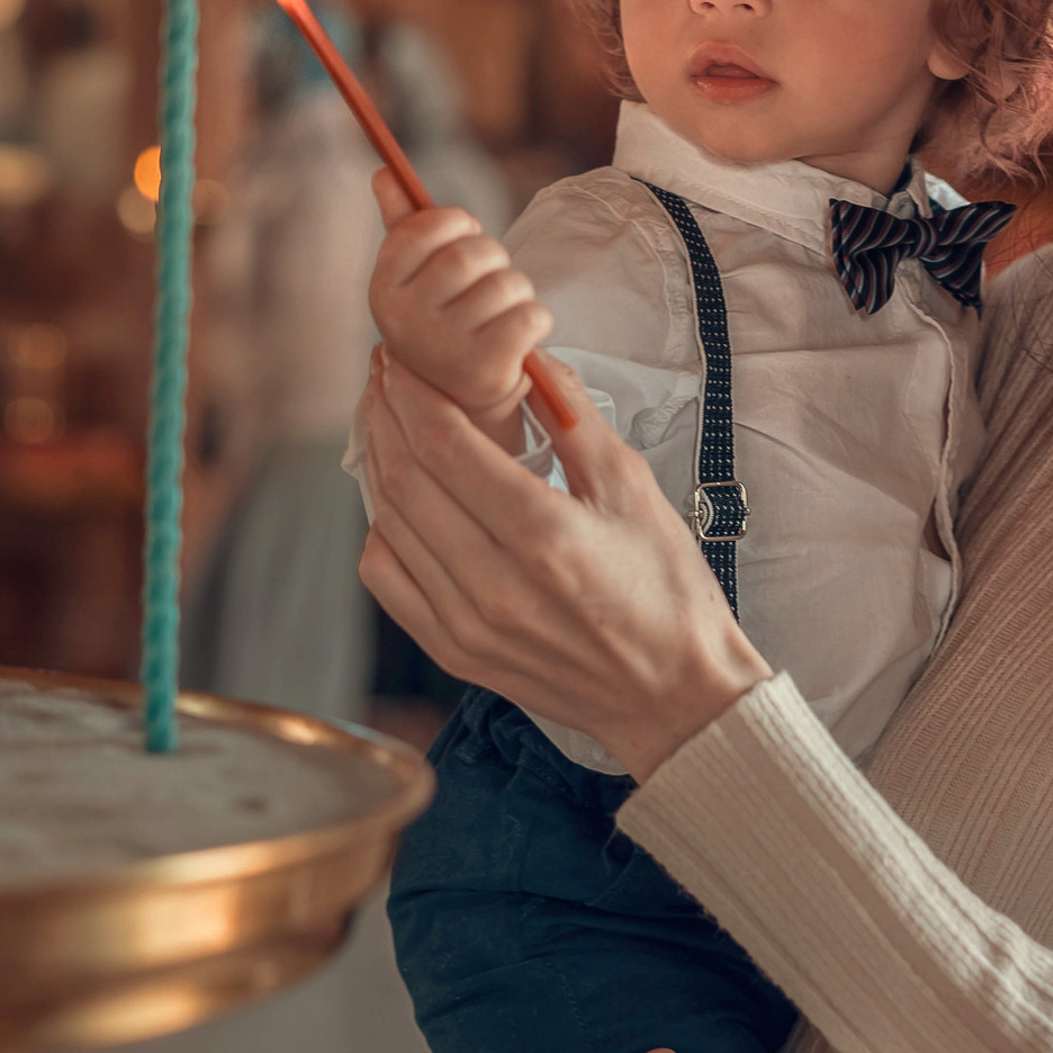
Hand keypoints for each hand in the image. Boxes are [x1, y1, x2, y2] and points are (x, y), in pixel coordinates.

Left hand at [357, 350, 768, 778]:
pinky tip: (399, 504)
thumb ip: (575, 418)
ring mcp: (467, 625)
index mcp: (544, 534)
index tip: (400, 359)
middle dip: (385, 416)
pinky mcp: (455, 654)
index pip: (444, 445)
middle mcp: (494, 583)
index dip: (411, 392)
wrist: (674, 695)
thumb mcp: (635, 489)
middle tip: (385, 379)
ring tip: (387, 426)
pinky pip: (387, 580)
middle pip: (405, 478)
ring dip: (377, 465)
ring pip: (387, 524)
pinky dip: (380, 531)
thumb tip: (531, 357)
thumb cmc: (667, 592)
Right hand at [367, 169, 550, 448]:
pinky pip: (532, 315)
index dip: (459, 225)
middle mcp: (405, 321)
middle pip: (474, 253)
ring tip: (501, 316)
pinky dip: (537, 321)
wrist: (464, 399)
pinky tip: (518, 339)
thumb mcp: (418, 276)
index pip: (428, 226)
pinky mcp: (486, 370)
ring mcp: (444, 349)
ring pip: (509, 283)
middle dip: (495, 260)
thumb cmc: (444, 322)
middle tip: (489, 285)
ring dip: (518, 293)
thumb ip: (404, 225)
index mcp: (383, 290)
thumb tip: (384, 172)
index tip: (465, 238)